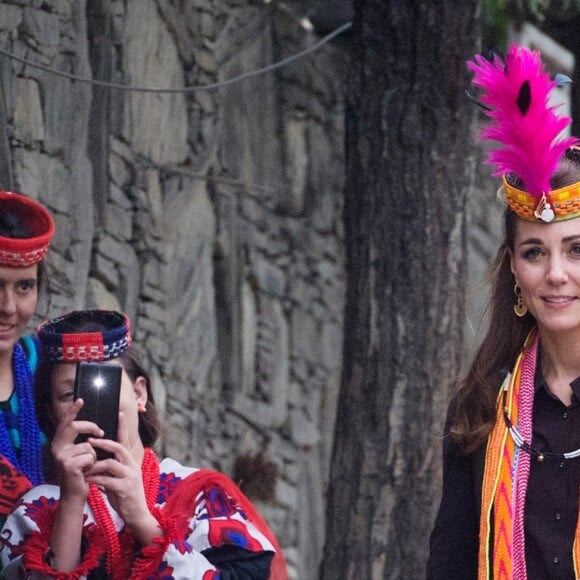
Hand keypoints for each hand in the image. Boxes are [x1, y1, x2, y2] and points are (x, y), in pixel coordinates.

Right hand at [51, 398, 103, 499]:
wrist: (74, 494)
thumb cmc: (80, 472)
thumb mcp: (80, 453)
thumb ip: (82, 440)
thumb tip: (95, 427)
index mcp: (60, 443)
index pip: (66, 422)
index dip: (73, 410)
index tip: (80, 399)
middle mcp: (56, 447)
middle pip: (76, 426)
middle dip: (91, 427)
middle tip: (101, 431)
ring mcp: (61, 456)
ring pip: (88, 444)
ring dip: (94, 455)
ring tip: (87, 465)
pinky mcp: (68, 465)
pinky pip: (90, 456)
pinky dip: (93, 463)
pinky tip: (86, 472)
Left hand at [85, 413, 161, 544]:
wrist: (138, 516)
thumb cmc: (126, 498)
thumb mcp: (119, 480)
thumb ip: (111, 470)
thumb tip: (97, 462)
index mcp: (131, 462)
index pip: (126, 441)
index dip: (122, 427)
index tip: (118, 413)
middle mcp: (132, 466)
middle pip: (119, 448)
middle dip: (104, 442)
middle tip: (90, 439)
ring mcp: (130, 477)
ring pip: (111, 464)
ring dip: (95, 465)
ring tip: (84, 468)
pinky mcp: (124, 489)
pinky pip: (106, 480)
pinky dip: (95, 480)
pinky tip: (87, 481)